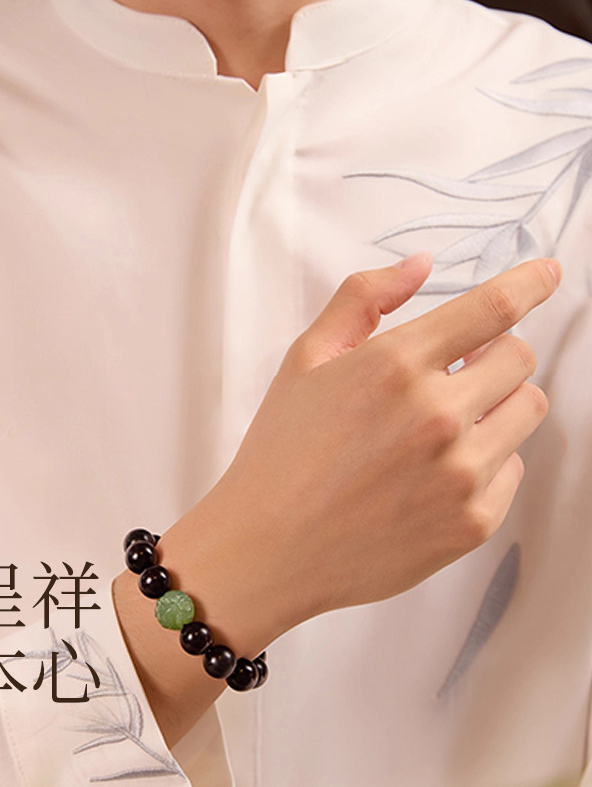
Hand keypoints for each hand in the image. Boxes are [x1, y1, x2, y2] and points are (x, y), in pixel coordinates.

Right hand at [113, 252, 559, 746]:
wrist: (269, 547)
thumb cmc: (281, 451)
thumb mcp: (305, 360)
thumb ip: (362, 299)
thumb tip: (420, 266)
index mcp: (396, 365)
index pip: (494, 308)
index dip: (530, 283)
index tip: (545, 276)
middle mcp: (439, 416)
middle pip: (520, 359)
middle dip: (494, 354)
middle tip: (455, 371)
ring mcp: (461, 474)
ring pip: (525, 413)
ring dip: (494, 406)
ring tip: (442, 426)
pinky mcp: (472, 523)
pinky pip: (513, 471)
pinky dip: (488, 461)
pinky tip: (435, 473)